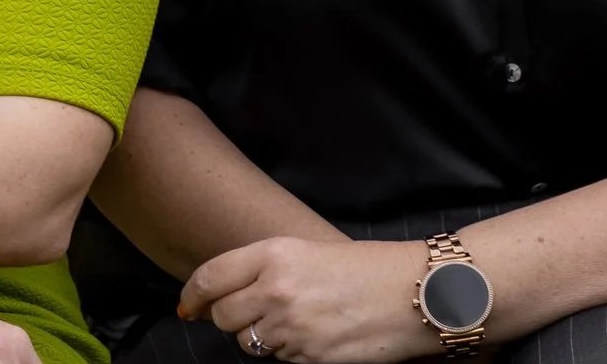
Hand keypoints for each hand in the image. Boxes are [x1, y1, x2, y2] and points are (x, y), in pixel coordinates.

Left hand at [181, 237, 435, 362]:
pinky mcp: (309, 358)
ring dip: (262, 338)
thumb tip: (217, 299)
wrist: (418, 294)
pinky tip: (316, 336)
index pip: (210, 278)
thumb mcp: (308, 253)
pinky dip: (290, 353)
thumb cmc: (368, 268)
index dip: (193, 296)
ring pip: (249, 344)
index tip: (188, 307)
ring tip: (297, 321)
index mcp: (274, 255)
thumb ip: (264, 270)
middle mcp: (276, 290)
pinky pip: (281, 361)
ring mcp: (291, 328)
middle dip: (231, 320)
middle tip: (255, 314)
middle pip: (224, 318)